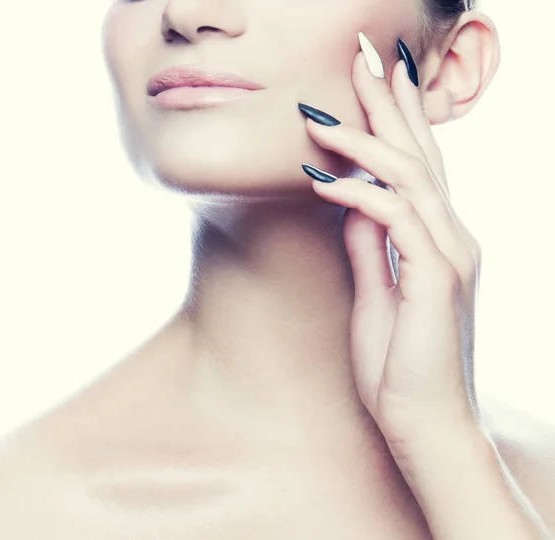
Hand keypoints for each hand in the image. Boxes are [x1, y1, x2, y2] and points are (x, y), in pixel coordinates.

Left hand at [300, 35, 482, 452]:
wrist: (423, 424)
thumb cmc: (398, 366)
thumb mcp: (375, 293)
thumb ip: (369, 245)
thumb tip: (349, 202)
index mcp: (438, 240)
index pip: (417, 166)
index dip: (395, 120)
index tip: (371, 80)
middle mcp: (453, 238)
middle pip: (420, 155)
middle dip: (390, 103)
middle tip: (365, 55)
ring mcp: (451, 256)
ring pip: (410, 176)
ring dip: (364, 140)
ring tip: (320, 113)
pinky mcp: (438, 280)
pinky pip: (396, 218)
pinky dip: (357, 194)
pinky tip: (320, 178)